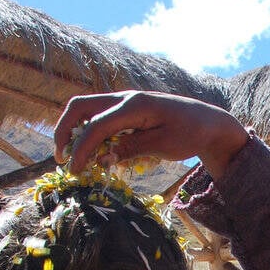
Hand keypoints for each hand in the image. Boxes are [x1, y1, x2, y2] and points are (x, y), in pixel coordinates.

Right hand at [53, 91, 248, 177]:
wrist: (208, 121)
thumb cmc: (190, 133)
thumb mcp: (164, 146)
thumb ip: (132, 149)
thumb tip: (101, 157)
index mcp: (134, 105)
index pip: (96, 126)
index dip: (81, 149)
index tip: (74, 171)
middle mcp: (125, 98)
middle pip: (80, 106)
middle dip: (65, 131)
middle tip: (61, 158)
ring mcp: (125, 102)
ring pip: (88, 109)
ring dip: (75, 131)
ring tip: (74, 158)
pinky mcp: (128, 110)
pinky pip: (101, 117)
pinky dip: (91, 133)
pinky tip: (94, 154)